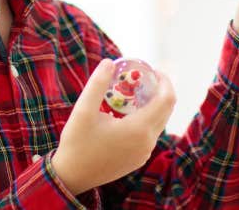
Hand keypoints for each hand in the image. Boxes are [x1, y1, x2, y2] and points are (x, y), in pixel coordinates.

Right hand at [51, 59, 175, 194]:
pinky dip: (148, 119)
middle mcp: (147, 142)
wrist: (71, 177)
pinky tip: (129, 114)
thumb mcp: (83, 110)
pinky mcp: (138, 160)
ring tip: (136, 93)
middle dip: (161, 90)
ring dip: (154, 105)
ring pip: (160, 123)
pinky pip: (151, 135)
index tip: (153, 70)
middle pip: (167, 110)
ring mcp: (144, 153)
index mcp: (139, 129)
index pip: (166, 99)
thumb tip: (109, 62)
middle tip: (146, 77)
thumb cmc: (76, 143)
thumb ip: (97, 84)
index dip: (164, 81)